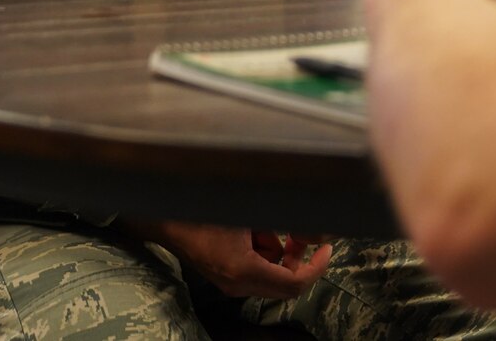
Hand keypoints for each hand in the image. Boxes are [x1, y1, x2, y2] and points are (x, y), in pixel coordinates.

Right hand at [125, 219, 332, 298]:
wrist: (168, 218)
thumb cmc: (207, 210)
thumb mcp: (251, 214)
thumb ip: (284, 222)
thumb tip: (317, 230)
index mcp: (245, 271)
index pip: (294, 284)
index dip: (317, 267)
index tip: (327, 249)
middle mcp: (239, 284)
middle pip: (285, 283)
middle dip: (299, 257)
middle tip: (303, 232)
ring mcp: (231, 282)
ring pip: (272, 272)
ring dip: (280, 249)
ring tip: (268, 222)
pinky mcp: (226, 274)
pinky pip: (257, 267)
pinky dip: (264, 248)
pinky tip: (253, 227)